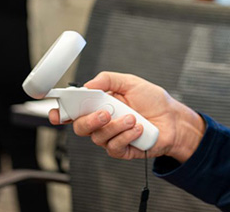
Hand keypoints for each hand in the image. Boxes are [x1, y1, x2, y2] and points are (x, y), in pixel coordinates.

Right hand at [49, 71, 205, 161]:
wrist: (173, 118)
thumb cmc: (153, 100)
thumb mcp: (132, 82)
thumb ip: (109, 79)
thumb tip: (88, 84)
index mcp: (99, 104)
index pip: (73, 111)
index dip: (60, 113)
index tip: (56, 113)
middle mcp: (102, 122)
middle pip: (80, 127)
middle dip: (90, 120)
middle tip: (106, 112)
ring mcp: (111, 137)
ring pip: (98, 137)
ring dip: (116, 126)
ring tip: (133, 117)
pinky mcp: (122, 150)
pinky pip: (114, 147)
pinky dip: (126, 136)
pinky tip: (139, 128)